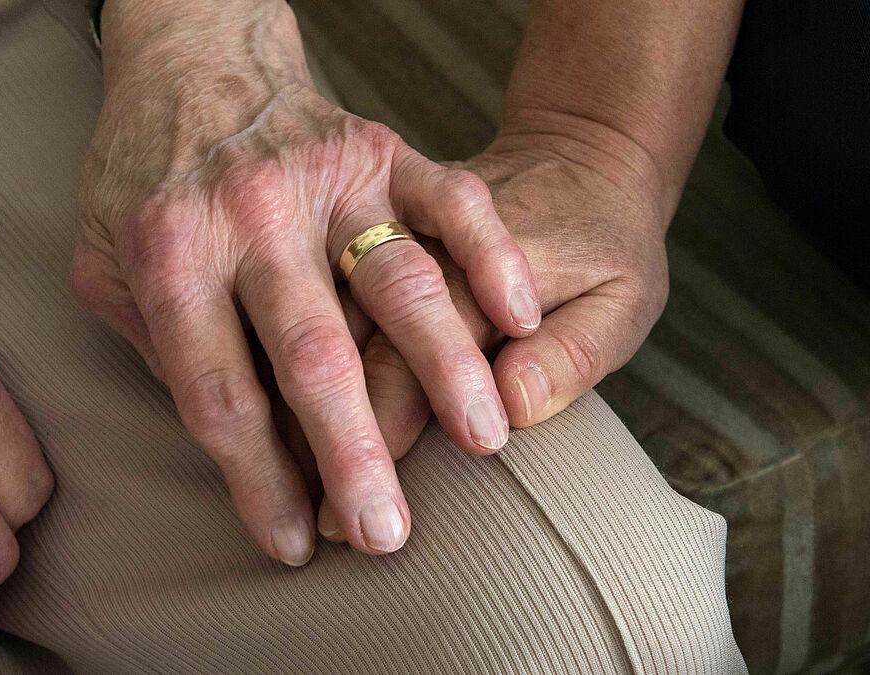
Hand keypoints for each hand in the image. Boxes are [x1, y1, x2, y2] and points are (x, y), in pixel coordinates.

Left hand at [70, 0, 538, 562]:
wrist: (191, 58)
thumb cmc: (142, 174)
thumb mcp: (102, 259)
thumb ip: (150, 345)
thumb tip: (224, 434)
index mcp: (171, 254)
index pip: (218, 392)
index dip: (255, 479)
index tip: (291, 541)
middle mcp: (250, 216)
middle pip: (311, 356)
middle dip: (354, 456)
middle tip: (388, 533)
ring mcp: (323, 177)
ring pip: (398, 282)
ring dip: (446, 368)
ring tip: (483, 442)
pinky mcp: (380, 147)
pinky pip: (450, 200)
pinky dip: (491, 258)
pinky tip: (520, 321)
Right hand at [315, 133, 669, 537]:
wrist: (571, 152)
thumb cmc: (604, 243)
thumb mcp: (626, 297)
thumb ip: (575, 351)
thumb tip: (513, 405)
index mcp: (477, 260)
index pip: (411, 352)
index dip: (386, 432)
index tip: (368, 516)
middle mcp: (406, 235)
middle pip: (339, 339)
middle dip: (325, 437)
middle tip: (323, 526)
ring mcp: (365, 222)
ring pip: (301, 312)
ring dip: (282, 398)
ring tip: (280, 484)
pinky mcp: (349, 227)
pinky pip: (304, 292)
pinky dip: (281, 349)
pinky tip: (270, 417)